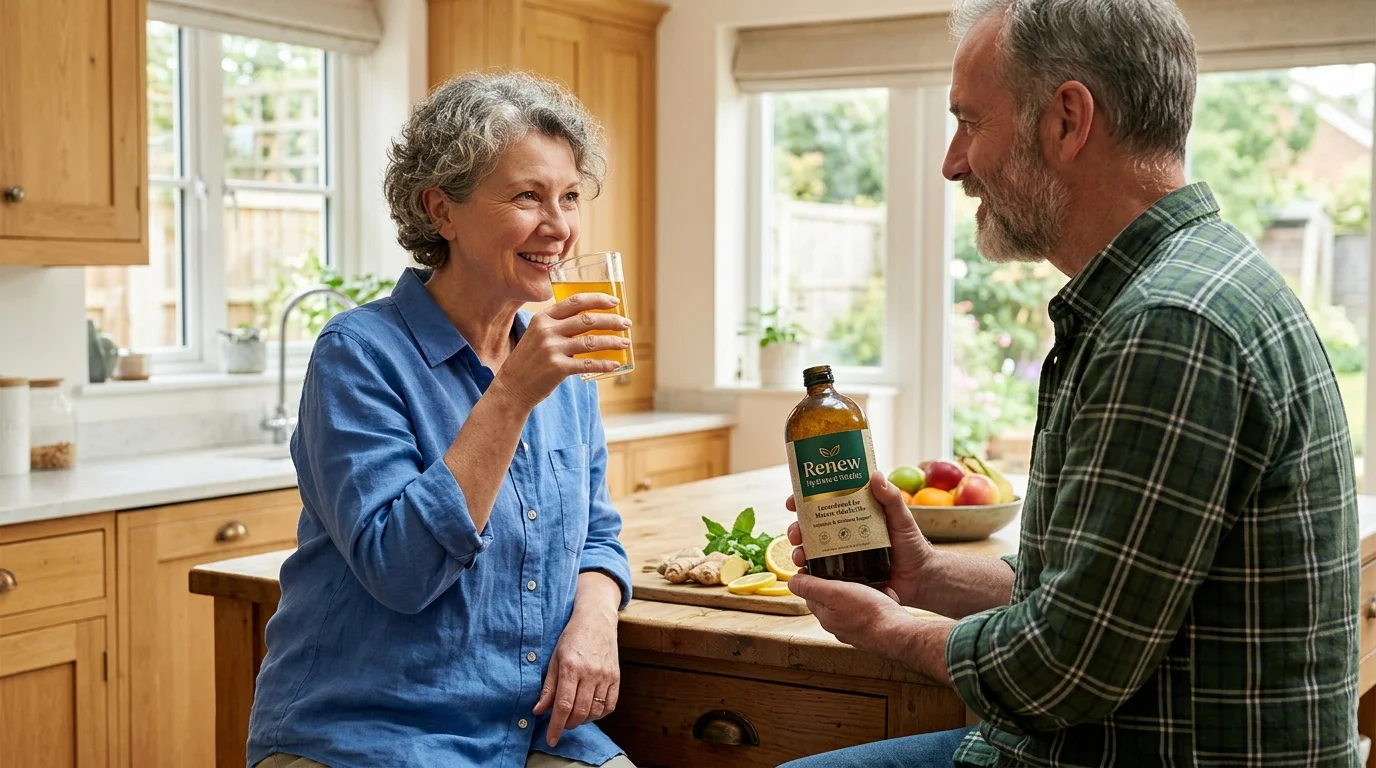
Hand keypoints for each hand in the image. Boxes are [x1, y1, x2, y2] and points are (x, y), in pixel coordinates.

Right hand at [493, 293, 631, 410]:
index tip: (614, 301)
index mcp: (543, 318)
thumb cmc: (529, 361)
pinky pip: (588, 364)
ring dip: (613, 341)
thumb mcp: (537, 336)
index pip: (575, 302)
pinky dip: (604, 364)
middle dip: (611, 320)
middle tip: (626, 323)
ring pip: (591, 341)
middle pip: (587, 319)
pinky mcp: (557, 368)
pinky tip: (615, 364)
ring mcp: (552, 349)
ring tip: (626, 343)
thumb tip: (591, 322)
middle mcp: (547, 331)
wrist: (511, 387)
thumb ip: (557, 326)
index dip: (597, 299)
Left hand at [532, 603, 619, 745]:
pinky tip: (590, 709)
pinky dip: (599, 713)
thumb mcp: (554, 658)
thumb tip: (538, 710)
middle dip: (568, 724)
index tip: (551, 739)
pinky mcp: (616, 677)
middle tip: (561, 723)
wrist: (596, 619)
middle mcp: (590, 673)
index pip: (563, 706)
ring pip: (595, 711)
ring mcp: (606, 675)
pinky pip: (610, 705)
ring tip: (574, 714)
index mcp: (571, 667)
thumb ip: (548, 687)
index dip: (556, 726)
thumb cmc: (572, 637)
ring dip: (583, 720)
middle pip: (579, 712)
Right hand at [786, 471, 936, 606]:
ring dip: (798, 551)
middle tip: (796, 534)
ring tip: (799, 556)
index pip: (822, 503)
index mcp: (853, 515)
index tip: (792, 502)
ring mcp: (842, 555)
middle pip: (810, 527)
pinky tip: (804, 574)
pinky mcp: (844, 576)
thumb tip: (875, 475)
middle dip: (796, 529)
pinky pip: (820, 573)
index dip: (803, 501)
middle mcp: (843, 533)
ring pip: (811, 550)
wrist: (920, 579)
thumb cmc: (913, 545)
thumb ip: (891, 498)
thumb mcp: (901, 518)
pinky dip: (808, 573)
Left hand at [787, 572, 915, 657]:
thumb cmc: (867, 613)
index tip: (819, 561)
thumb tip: (792, 581)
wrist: (898, 632)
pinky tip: (880, 589)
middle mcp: (839, 623)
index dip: (813, 576)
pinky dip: (872, 596)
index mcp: (825, 615)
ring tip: (864, 576)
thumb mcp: (834, 593)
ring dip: (856, 589)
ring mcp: (857, 626)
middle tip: (845, 566)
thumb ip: (811, 587)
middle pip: (831, 597)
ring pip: (851, 602)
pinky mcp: (874, 625)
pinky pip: (870, 606)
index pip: (811, 593)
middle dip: (836, 582)